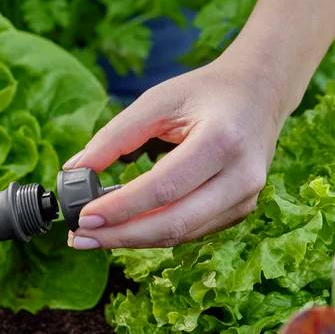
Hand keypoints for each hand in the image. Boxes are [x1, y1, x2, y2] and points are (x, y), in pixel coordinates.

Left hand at [64, 57, 292, 248]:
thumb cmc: (204, 93)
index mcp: (222, 141)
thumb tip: (74, 170)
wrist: (259, 94)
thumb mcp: (157, 101)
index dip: (121, 207)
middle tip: (80, 237)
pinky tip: (122, 230)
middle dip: (121, 235)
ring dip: (133, 240)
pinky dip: (153, 234)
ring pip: (181, 234)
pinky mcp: (240, 210)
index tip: (84, 216)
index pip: (164, 187)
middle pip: (174, 222)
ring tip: (93, 236)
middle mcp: (241, 176)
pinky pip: (190, 231)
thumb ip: (115, 136)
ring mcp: (245, 198)